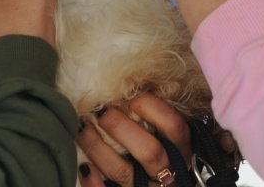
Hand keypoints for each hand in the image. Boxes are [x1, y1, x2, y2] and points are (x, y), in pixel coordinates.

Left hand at [77, 94, 191, 186]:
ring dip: (98, 147)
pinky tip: (84, 166)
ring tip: (81, 127)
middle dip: (120, 127)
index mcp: (181, 151)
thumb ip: (157, 119)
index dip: (151, 107)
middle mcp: (168, 173)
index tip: (129, 95)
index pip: (174, 127)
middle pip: (149, 151)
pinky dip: (94, 182)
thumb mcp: (169, 140)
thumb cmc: (162, 158)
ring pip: (123, 171)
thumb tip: (128, 86)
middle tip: (100, 110)